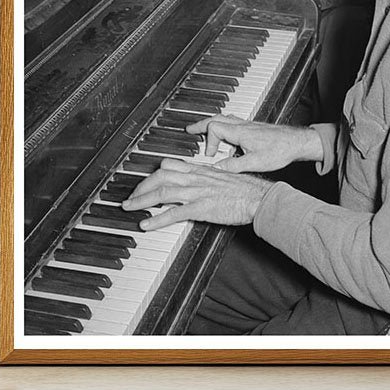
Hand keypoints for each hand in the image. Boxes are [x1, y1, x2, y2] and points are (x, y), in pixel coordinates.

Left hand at [121, 161, 273, 229]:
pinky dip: (157, 219)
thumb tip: (196, 185)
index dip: (153, 173)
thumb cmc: (246, 190)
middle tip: (131, 197)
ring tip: (129, 208)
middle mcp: (196, 178)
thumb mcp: (223, 178)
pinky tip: (146, 225)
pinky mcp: (202, 208)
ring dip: (142, 200)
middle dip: (141, 186)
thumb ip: (206, 180)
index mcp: (201, 170)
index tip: (144, 182)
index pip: (170, 165)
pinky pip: (174, 213)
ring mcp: (198, 192)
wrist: (260, 198)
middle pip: (160, 176)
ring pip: (163, 192)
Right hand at [184, 116, 323, 173]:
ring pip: (224, 119)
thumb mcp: (255, 162)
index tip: (209, 155)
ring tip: (204, 132)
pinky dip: (224, 127)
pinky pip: (233, 123)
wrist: (296, 142)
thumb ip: (234, 166)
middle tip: (190, 130)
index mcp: (240, 132)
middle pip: (215, 118)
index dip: (208, 142)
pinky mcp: (253, 128)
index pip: (214, 128)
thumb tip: (217, 169)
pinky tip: (227, 137)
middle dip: (201, 125)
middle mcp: (242, 125)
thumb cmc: (280, 149)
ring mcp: (248, 125)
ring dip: (212, 124)